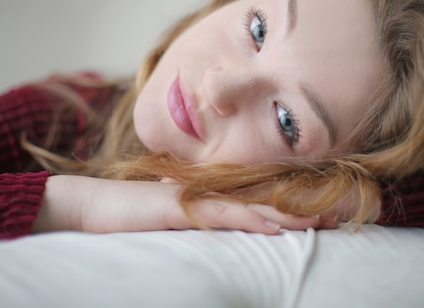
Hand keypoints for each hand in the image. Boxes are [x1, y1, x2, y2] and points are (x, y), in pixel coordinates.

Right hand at [33, 175, 320, 234]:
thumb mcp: (168, 222)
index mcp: (206, 200)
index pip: (253, 203)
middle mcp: (206, 196)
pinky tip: (275, 225)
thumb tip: (214, 227)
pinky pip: (222, 215)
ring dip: (286, 213)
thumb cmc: (127, 216)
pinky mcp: (180, 207)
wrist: (90, 206)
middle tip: (333, 213)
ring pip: (251, 206)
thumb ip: (193, 222)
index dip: (285, 207)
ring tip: (319, 218)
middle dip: (297, 208)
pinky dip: (251, 219)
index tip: (315, 214)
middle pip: (261, 201)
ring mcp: (195, 200)